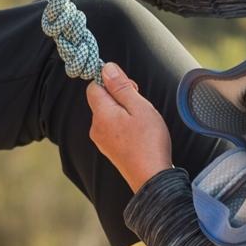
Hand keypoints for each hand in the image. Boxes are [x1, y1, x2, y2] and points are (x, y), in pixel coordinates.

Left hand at [86, 63, 173, 191]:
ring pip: (108, 115)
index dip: (111, 82)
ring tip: (142, 123)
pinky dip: (124, 126)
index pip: (93, 86)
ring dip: (124, 112)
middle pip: (101, 101)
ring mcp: (101, 141)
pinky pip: (112, 129)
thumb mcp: (139, 107)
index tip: (130, 88)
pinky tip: (139, 134)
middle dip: (120, 97)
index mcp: (101, 114)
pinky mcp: (109, 150)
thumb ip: (121, 86)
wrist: (151, 178)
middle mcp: (95, 127)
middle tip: (140, 106)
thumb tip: (106, 68)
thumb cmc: (148, 142)